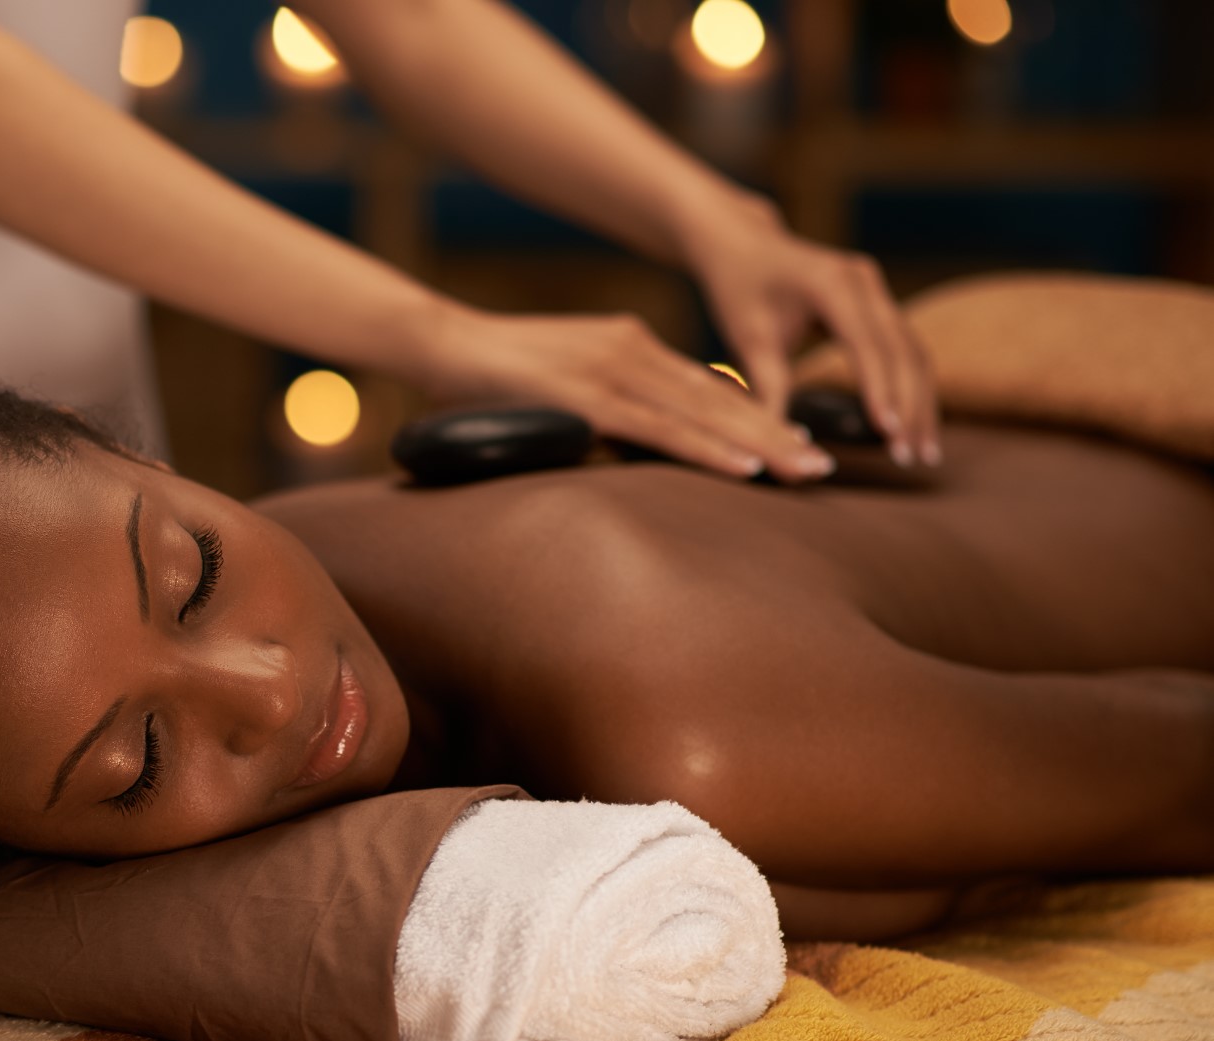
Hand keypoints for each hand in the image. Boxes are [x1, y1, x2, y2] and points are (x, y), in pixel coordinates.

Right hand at [408, 304, 839, 482]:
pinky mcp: (588, 396)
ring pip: (703, 413)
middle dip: (777, 434)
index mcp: (630, 345)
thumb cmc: (490, 377)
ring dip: (761, 445)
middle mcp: (633, 349)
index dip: (757, 417)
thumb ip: (599, 407)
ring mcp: (613, 370)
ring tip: (805, 471)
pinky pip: (660, 429)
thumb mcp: (560, 387)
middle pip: (719, 400)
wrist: (441, 343)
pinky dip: (708, 449)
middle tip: (824, 466)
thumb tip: (625, 446)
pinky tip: (745, 468)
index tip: (798, 444)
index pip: (706, 388)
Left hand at [683, 200, 940, 466]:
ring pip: (913, 351)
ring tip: (923, 452)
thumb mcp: (748, 341)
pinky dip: (913, 386)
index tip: (889, 432)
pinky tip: (915, 423)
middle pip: (903, 350)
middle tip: (912, 457)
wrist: (743, 244)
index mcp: (832, 284)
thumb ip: (768, 392)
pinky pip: (906, 348)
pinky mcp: (878, 303)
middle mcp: (864, 282)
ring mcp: (876, 289)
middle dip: (910, 406)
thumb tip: (782, 450)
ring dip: (921, 402)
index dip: (880, 390)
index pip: (867, 344)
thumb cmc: (739, 289)